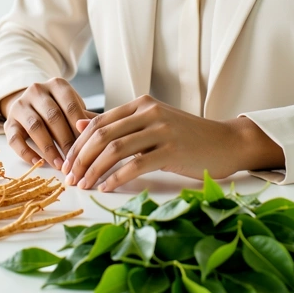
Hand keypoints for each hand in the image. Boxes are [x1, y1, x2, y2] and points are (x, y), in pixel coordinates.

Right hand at [0, 78, 95, 170]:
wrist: (30, 105)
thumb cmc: (59, 109)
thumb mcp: (73, 108)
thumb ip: (85, 119)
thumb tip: (100, 133)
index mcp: (57, 84)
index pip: (70, 106)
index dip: (79, 128)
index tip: (89, 147)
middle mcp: (36, 90)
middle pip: (53, 116)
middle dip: (66, 141)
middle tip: (76, 160)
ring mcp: (20, 105)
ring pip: (35, 127)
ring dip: (49, 149)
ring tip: (60, 165)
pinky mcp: (8, 122)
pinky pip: (14, 139)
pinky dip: (26, 152)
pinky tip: (38, 163)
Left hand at [60, 94, 250, 192]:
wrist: (227, 142)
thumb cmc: (188, 137)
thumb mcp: (152, 124)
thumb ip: (120, 124)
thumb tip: (81, 123)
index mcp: (141, 104)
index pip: (98, 121)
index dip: (78, 144)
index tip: (67, 164)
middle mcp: (149, 112)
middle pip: (102, 135)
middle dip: (80, 159)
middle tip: (69, 179)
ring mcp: (161, 130)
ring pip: (114, 149)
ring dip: (93, 170)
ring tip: (83, 186)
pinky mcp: (172, 150)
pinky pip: (135, 165)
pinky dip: (116, 178)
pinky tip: (106, 188)